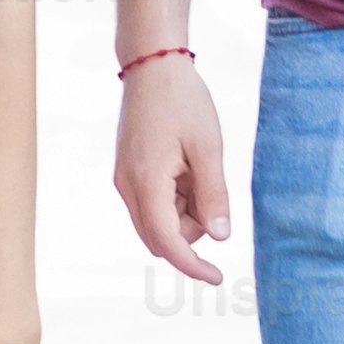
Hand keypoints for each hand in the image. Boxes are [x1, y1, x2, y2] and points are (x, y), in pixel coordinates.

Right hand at [114, 56, 235, 283]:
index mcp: (146, 183)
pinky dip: (174, 198)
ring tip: (199, 167)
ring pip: (157, 221)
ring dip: (184, 212)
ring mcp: (124, 180)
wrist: (152, 65)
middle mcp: (128, 187)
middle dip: (191, 231)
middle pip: (161, 237)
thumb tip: (219, 237)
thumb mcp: (208, 148)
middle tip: (211, 190)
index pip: (169, 243)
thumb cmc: (182, 101)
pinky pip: (152, 202)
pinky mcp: (127, 172)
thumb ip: (213, 195)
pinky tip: (187, 166)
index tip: (218, 278)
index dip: (193, 266)